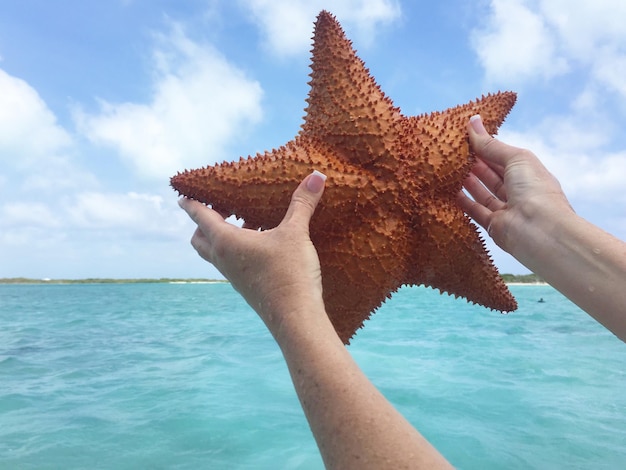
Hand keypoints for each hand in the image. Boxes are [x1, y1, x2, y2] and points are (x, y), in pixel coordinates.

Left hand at [178, 170, 326, 335]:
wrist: (295, 318)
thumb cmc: (290, 273)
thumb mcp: (296, 233)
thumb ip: (303, 203)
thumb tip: (316, 175)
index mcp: (226, 242)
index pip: (200, 217)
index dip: (191, 204)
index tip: (182, 196)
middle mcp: (223, 259)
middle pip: (199, 238)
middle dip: (202, 223)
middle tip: (218, 209)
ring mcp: (233, 276)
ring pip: (214, 253)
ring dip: (220, 237)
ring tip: (242, 224)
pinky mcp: (245, 287)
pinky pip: (230, 264)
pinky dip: (236, 250)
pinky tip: (261, 246)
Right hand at [457, 115, 573, 254]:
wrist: (540, 231)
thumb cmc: (534, 190)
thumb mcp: (515, 158)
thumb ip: (490, 144)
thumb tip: (473, 121)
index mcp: (528, 172)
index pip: (503, 156)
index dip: (486, 147)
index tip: (464, 137)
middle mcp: (519, 191)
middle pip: (492, 175)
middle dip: (474, 163)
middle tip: (452, 152)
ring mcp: (506, 209)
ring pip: (483, 193)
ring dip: (467, 181)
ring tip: (447, 169)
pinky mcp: (494, 226)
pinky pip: (476, 211)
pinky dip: (463, 202)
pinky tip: (449, 191)